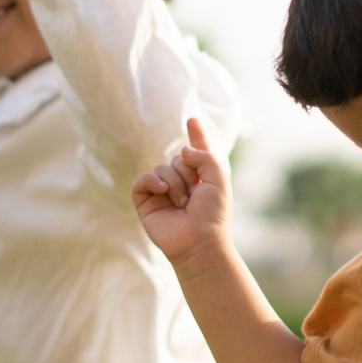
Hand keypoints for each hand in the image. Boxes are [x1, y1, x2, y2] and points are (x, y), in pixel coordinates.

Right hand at [133, 119, 233, 265]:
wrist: (200, 241)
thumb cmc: (213, 214)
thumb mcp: (219, 178)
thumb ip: (205, 155)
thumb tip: (183, 150)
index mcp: (201, 179)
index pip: (196, 154)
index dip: (196, 137)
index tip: (193, 121)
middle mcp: (182, 185)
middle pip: (177, 158)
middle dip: (187, 172)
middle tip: (195, 194)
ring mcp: (163, 194)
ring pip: (161, 168)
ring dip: (174, 182)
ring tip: (183, 203)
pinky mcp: (146, 203)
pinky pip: (142, 181)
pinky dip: (151, 181)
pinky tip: (162, 191)